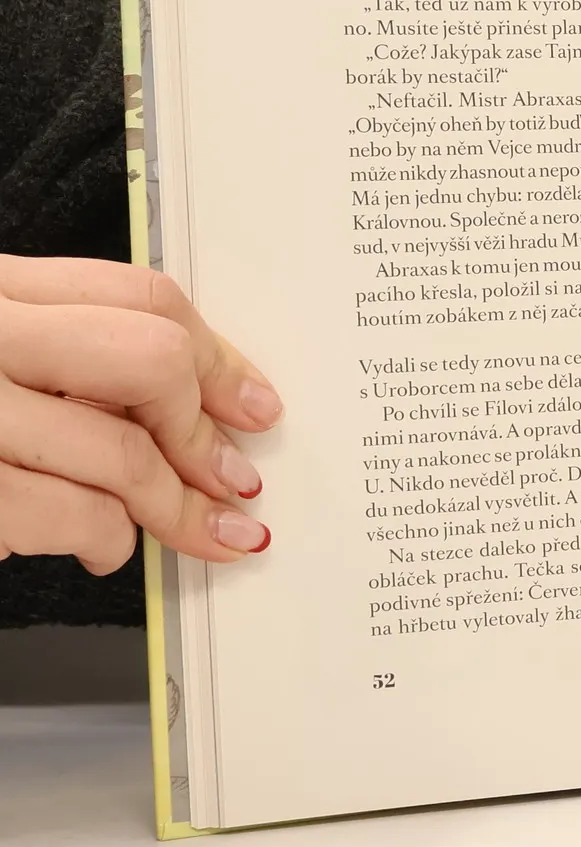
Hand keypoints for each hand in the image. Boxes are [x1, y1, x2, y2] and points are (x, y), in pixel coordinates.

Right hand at [0, 258, 280, 572]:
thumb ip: (59, 358)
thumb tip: (190, 402)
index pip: (137, 294)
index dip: (216, 355)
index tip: (254, 403)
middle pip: (149, 358)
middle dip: (204, 428)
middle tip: (234, 477)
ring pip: (119, 450)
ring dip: (176, 507)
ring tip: (196, 530)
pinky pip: (69, 515)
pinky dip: (105, 542)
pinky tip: (103, 551)